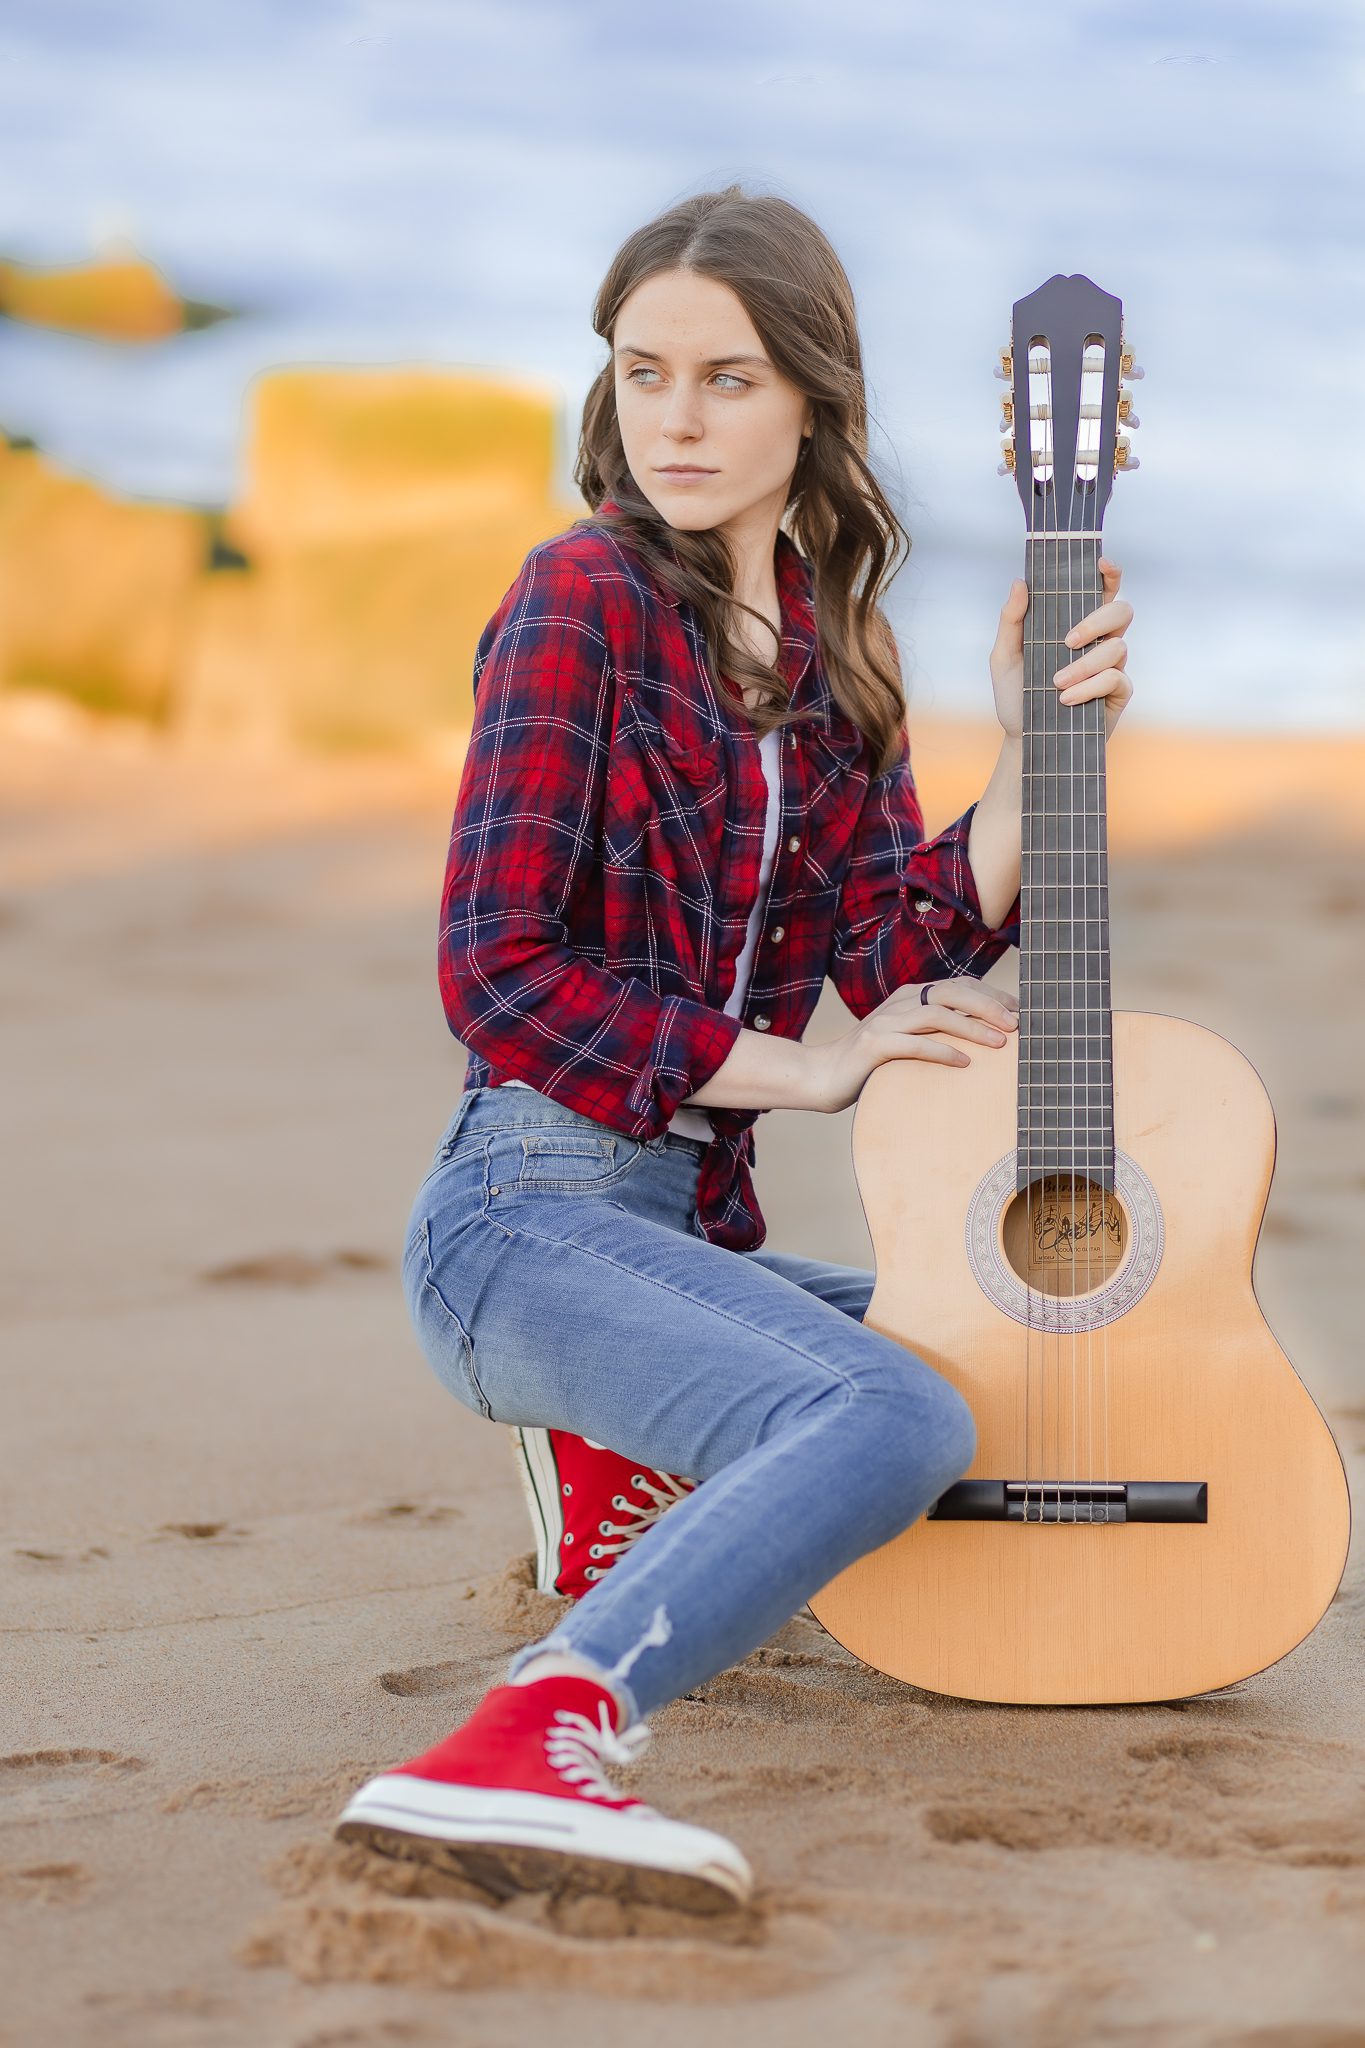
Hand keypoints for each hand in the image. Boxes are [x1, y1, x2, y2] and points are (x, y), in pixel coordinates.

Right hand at [802, 977, 1019, 1114]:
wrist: (821, 1076)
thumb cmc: (870, 1063)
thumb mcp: (907, 1041)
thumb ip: (935, 1033)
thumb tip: (981, 1041)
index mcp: (911, 997)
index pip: (959, 986)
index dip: (991, 995)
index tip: (1021, 1011)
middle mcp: (900, 1003)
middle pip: (952, 993)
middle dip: (989, 1006)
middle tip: (1018, 1024)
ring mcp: (886, 1022)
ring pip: (937, 1014)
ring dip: (972, 1027)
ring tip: (1000, 1043)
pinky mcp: (874, 1046)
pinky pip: (914, 1045)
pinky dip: (941, 1051)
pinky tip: (963, 1063)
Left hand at [989, 558, 1133, 741]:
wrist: (1024, 740)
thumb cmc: (1017, 696)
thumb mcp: (1004, 658)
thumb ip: (1011, 620)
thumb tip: (1019, 582)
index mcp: (1077, 625)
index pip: (1102, 591)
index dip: (1110, 574)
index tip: (1103, 564)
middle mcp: (1100, 642)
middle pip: (1121, 611)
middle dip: (1096, 621)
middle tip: (1068, 641)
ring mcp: (1112, 667)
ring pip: (1117, 646)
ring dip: (1084, 664)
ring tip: (1057, 684)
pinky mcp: (1118, 693)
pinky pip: (1115, 678)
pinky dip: (1090, 687)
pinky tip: (1066, 699)